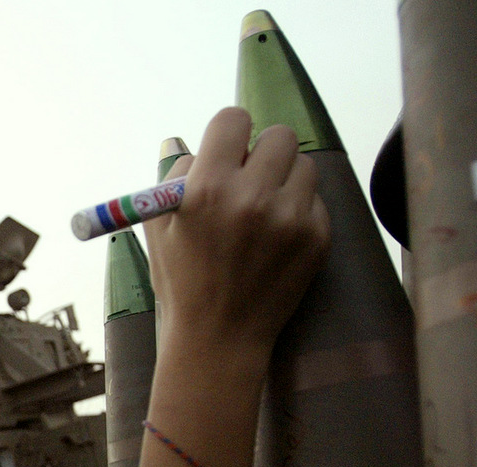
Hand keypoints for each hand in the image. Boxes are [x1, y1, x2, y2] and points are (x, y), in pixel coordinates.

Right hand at [142, 107, 328, 360]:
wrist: (219, 339)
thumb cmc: (182, 282)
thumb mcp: (159, 228)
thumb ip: (172, 178)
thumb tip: (184, 143)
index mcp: (208, 188)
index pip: (233, 119)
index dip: (229, 132)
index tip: (228, 149)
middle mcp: (252, 196)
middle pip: (278, 135)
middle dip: (263, 151)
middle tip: (251, 176)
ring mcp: (290, 218)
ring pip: (303, 164)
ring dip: (285, 178)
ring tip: (265, 208)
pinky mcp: (317, 237)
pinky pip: (315, 199)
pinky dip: (298, 210)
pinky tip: (277, 236)